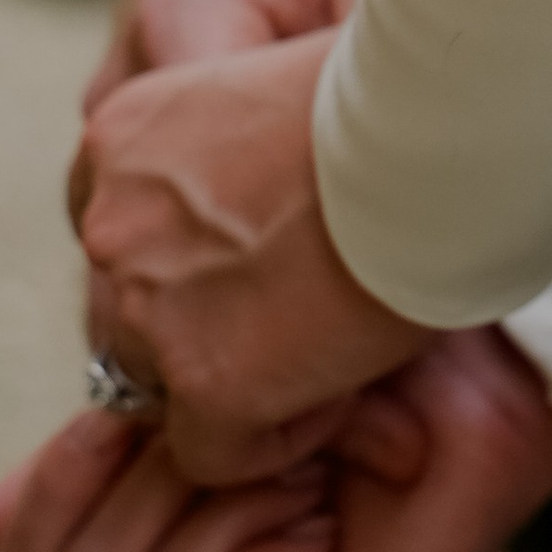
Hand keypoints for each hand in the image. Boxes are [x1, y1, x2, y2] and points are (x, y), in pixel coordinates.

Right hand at [0, 330, 551, 551]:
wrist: (482, 349)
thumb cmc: (355, 344)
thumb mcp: (187, 398)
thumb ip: (74, 472)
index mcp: (170, 542)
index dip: (57, 483)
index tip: (118, 409)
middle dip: (150, 479)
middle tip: (255, 422)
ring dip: (217, 501)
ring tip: (306, 456)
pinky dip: (254, 545)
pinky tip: (325, 508)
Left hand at [69, 32, 427, 479]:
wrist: (439, 136)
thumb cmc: (401, 101)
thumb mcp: (284, 98)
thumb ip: (242, 157)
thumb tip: (270, 212)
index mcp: (123, 137)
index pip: (120, 235)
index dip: (193, 263)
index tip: (268, 260)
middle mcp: (111, 223)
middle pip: (134, 315)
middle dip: (211, 325)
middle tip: (306, 311)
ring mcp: (149, 307)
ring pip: (167, 388)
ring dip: (245, 377)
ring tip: (337, 343)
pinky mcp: (205, 381)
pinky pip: (215, 454)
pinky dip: (280, 435)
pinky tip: (347, 381)